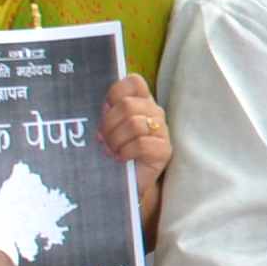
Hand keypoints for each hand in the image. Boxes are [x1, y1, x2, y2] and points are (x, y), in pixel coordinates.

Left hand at [102, 73, 172, 223]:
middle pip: (128, 105)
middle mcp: (154, 112)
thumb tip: (102, 107)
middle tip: (103, 139)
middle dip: (109, 124)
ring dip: (116, 140)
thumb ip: (107, 113)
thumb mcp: (108, 128)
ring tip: (111, 151)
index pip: (134, 82)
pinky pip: (142, 144)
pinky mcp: (164, 150)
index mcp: (141, 102)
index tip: (105, 110)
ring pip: (134, 124)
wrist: (127, 183)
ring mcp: (162, 131)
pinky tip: (121, 158)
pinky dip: (126, 152)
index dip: (115, 93)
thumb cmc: (115, 152)